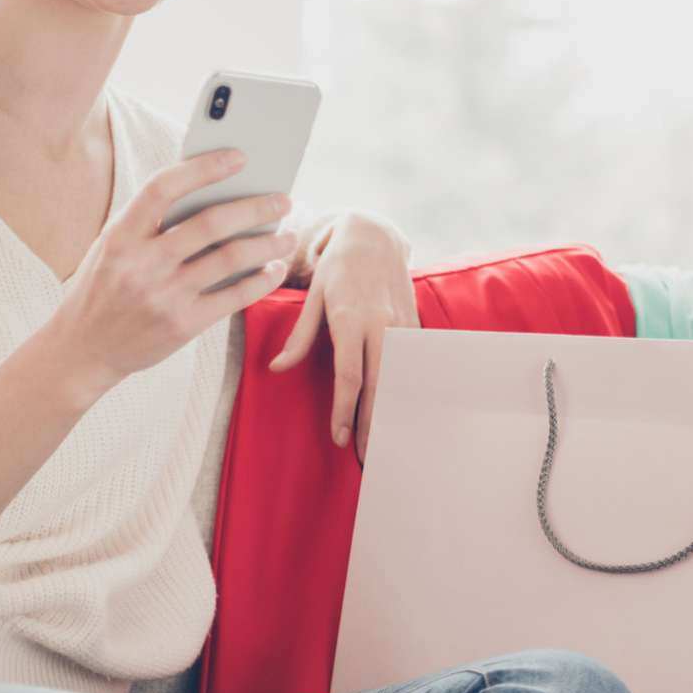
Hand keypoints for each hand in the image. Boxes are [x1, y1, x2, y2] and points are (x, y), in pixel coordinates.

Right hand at [47, 148, 295, 395]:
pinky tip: (273, 270)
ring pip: (230, 259)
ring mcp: (164, 296)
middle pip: (210, 224)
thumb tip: (212, 191)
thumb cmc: (105, 287)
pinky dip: (261, 281)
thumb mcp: (113, 247)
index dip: (203, 169)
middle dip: (255, 208)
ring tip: (288, 236)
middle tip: (282, 200)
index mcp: (121, 236)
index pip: (164, 189)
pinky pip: (234, 297)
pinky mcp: (182, 325)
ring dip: (268, 244)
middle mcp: (142, 263)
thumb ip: (150, 223)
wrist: (84, 348)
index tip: (238, 158)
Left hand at [266, 213, 418, 461]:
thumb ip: (300, 336)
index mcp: (351, 319)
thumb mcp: (312, 295)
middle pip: (380, 385)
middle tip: (367, 458)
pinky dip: (409, 392)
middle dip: (374, 424)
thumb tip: (277, 367)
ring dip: (394, 413)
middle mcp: (382, 325)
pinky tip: (404, 415)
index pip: (350, 375)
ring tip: (386, 444)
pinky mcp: (415, 325)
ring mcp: (403, 326)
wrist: (375, 233)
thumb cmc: (337, 265)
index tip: (338, 438)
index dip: (344, 410)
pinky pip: (414, 367)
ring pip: (402, 379)